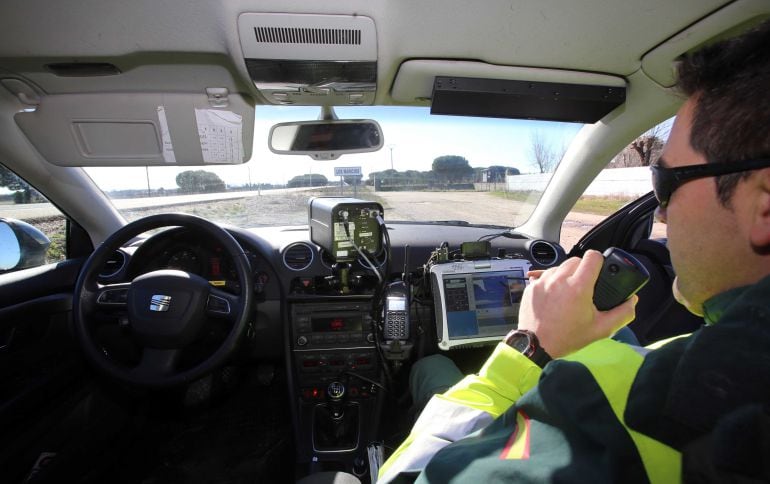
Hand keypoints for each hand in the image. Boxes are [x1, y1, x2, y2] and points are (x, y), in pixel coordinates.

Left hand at [517, 250, 637, 358]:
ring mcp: (543, 282)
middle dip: (583, 270)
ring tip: (569, 293)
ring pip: (560, 267)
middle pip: (576, 260)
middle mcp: (559, 279)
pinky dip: (552, 282)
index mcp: (578, 287)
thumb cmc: (568, 338)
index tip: (600, 271)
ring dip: (567, 275)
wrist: (536, 345)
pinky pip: (545, 276)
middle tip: (585, 287)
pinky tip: (555, 298)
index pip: (592, 257)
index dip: (599, 261)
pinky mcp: (532, 286)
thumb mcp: (601, 329)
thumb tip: (632, 301)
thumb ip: (622, 314)